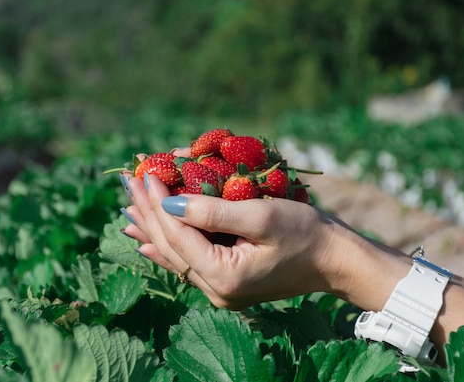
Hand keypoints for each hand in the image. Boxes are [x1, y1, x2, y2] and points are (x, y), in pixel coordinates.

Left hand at [122, 172, 346, 309]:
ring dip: (150, 228)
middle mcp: (215, 290)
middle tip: (127, 182)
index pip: (176, 234)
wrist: (336, 261)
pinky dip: (165, 246)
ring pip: (173, 254)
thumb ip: (212, 211)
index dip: (156, 203)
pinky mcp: (226, 283)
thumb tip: (168, 202)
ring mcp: (219, 290)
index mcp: (223, 276)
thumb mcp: (261, 217)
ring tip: (127, 207)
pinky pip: (186, 262)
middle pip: (169, 246)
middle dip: (147, 212)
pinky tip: (144, 241)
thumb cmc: (306, 234)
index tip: (143, 173)